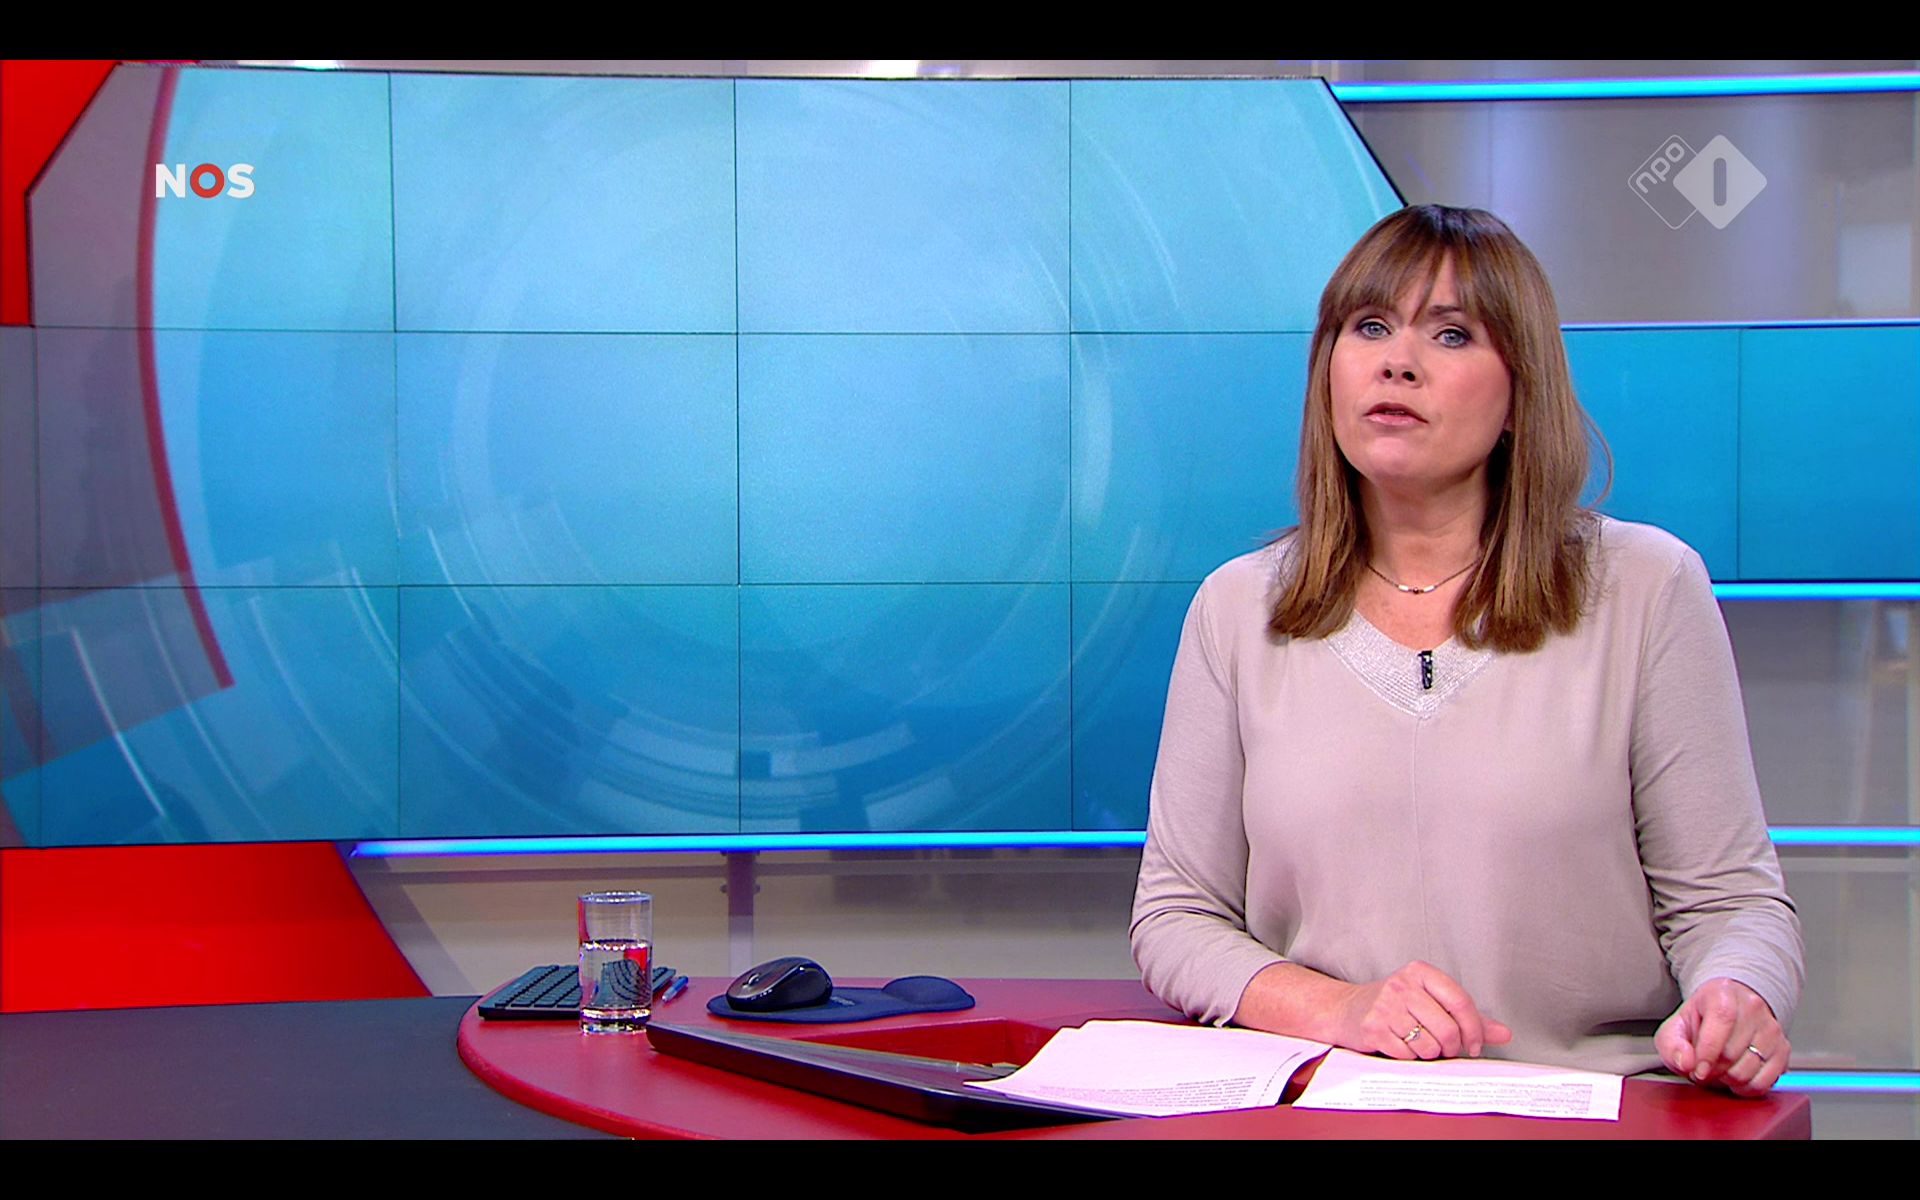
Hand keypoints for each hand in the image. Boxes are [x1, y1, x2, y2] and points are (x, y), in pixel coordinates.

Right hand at [1333, 961, 1513, 1060]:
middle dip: (1449, 1047)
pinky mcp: (1372, 1027)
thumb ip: (1467, 1017)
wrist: (1345, 1010)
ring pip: (1429, 1046)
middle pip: (1447, 1029)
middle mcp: (1402, 985)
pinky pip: (1407, 1055)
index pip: (1461, 1002)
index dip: (1474, 1030)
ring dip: (1427, 1053)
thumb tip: (1504, 1034)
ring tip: (1415, 1042)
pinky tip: (1398, 1045)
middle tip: (1441, 1048)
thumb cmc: (1393, 1006)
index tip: (1473, 1045)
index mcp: (1420, 972)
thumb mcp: (1429, 1002)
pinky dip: (1407, 1057)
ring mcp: (1385, 1006)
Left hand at [1655, 978, 1788, 1096]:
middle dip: (1712, 1070)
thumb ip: (1671, 1045)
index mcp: (1722, 993)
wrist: (1729, 1010)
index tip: (1697, 1070)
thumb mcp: (1676, 1027)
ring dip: (1727, 1080)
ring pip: (1748, 1071)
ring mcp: (1771, 1028)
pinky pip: (1766, 1082)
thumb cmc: (1702, 1019)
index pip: (1722, 1021)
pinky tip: (1735, 1077)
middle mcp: (1752, 1007)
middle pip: (1732, 1053)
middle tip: (1703, 1067)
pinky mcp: (1783, 1049)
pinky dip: (1746, 1088)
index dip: (1707, 1052)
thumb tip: (1686, 1062)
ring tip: (1718, 1069)